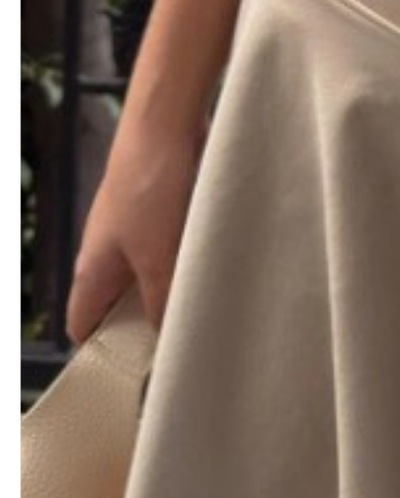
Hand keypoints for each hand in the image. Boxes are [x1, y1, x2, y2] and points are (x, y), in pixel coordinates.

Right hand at [66, 114, 207, 345]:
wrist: (167, 121)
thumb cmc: (149, 186)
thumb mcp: (157, 258)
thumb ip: (162, 303)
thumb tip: (168, 339)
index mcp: (93, 271)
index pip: (83, 326)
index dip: (103, 354)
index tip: (135, 375)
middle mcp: (110, 253)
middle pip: (122, 304)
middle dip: (150, 323)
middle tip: (186, 345)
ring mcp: (136, 230)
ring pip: (153, 276)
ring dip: (177, 289)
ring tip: (209, 310)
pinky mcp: (163, 210)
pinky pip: (174, 249)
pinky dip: (190, 261)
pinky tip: (218, 271)